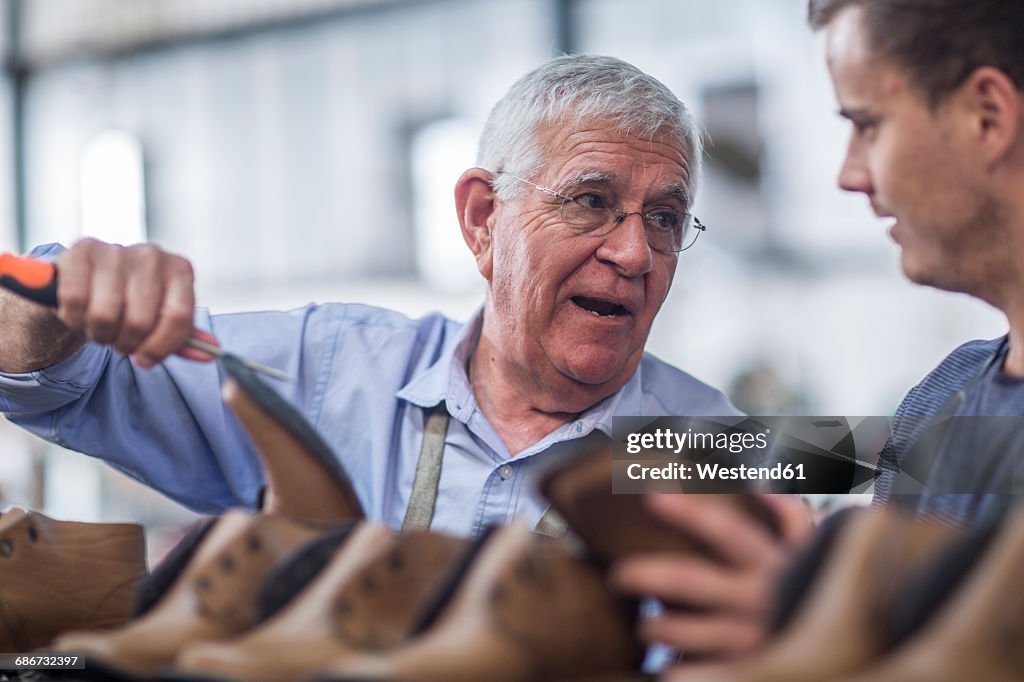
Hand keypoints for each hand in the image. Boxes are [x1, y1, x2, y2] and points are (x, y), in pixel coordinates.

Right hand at [54, 238, 212, 367]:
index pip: (178, 318)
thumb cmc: (131, 301)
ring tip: (101, 326)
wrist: (88, 279)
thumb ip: (184, 338)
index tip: (146, 359)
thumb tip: (211, 351)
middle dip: (126, 342)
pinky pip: (76, 300)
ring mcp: (117, 250)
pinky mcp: (83, 249)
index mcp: (180, 270)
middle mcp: (152, 255)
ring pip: (106, 313)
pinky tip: (81, 312)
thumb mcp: (161, 319)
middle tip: (119, 339)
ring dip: (99, 332)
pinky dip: (75, 317)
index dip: (160, 347)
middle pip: (141, 321)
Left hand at [610, 493, 812, 661]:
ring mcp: (751, 639)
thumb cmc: (818, 592)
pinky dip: (679, 673)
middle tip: (620, 575)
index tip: (653, 498)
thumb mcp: (813, 552)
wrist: (846, 655)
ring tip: (646, 628)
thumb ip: (790, 516)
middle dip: (647, 574)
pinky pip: (702, 675)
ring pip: (685, 631)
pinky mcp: (748, 669)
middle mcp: (759, 600)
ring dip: (657, 627)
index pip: (726, 531)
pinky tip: (667, 670)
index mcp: (773, 564)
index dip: (689, 512)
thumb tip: (761, 485)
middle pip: (690, 580)